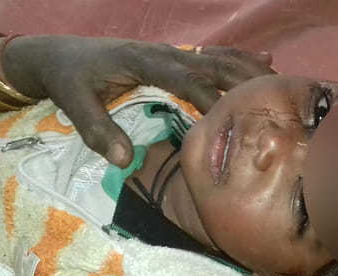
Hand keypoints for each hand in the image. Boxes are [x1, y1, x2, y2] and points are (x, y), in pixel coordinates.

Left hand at [1, 36, 274, 167]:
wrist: (57, 54)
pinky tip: (262, 62)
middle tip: (276, 96)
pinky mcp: (170, 56)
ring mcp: (169, 52)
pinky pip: (210, 56)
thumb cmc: (68, 79)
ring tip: (279, 78)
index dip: (212, 97)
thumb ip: (97, 130)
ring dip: (246, 68)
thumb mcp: (74, 104)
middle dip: (242, 80)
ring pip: (216, 57)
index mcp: (143, 61)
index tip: (236, 118)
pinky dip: (237, 59)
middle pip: (211, 63)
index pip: (186, 79)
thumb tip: (124, 160)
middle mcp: (163, 52)